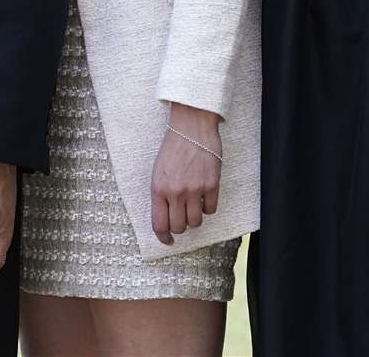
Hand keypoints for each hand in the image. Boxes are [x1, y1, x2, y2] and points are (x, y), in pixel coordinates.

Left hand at [151, 102, 220, 242]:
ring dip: (194, 218)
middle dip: (180, 226)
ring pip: (195, 222)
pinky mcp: (211, 185)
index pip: (159, 224)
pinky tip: (204, 197)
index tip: (168, 241)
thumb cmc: (173, 148)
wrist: (191, 128)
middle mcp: (175, 192)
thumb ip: (161, 194)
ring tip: (193, 206)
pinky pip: (211, 210)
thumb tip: (165, 218)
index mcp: (158, 189)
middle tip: (181, 218)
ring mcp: (194, 190)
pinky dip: (207, 207)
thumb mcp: (158, 171)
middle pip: (178, 227)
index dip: (163, 237)